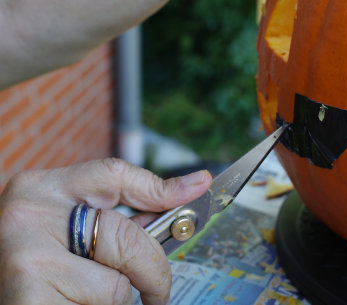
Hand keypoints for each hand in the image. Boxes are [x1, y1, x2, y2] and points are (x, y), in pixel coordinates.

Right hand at [0, 158, 210, 304]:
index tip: (200, 187)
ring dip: (114, 301)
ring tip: (88, 296)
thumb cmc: (36, 253)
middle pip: (126, 237)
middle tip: (159, 290)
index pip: (113, 174)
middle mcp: (31, 217)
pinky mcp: (27, 301)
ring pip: (113, 288)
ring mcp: (27, 261)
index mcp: (42, 188)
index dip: (160, 186)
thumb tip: (192, 188)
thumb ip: (120, 205)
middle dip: (153, 270)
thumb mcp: (65, 218)